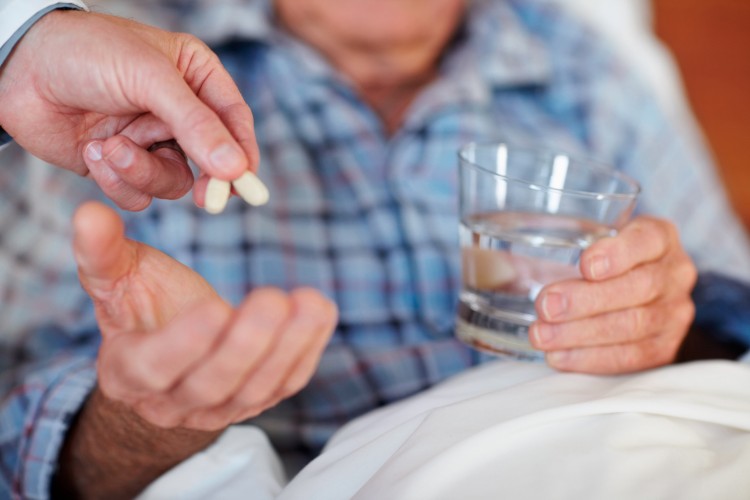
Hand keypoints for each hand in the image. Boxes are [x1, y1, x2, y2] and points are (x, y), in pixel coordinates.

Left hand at [0, 10, 258, 209]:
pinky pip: (140, 193)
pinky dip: (118, 181)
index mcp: (195, 77)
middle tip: (205, 199)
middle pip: (212, 159)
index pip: (234, 119)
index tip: (244, 182)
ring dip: (142, 171)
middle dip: (204, 178)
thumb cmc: (86, 54)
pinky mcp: (122, 164)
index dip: (243, 152)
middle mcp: (178, 112)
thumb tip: (235, 168)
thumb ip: (195, 125)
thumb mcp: (149, 79)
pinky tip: (92, 152)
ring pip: (174, 180)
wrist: (17, 70)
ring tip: (111, 148)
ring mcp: (150, 140)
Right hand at [73, 202, 337, 429]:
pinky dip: (308, 350)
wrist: (171, 355)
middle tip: (272, 300)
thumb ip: (102, 252)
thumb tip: (89, 213)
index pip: (154, 367)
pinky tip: (320, 311)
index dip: (184, 343)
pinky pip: (287, 383)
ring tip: (309, 304)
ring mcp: (220, 407)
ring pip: (256, 388)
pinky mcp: (259, 399)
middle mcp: (174, 400)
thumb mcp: (118, 279)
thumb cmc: (142, 311)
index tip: (214, 308)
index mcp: (130, 371)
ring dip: (288, 347)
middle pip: (213, 383)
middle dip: (246, 344)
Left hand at [529, 216, 696, 373]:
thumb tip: (490, 266)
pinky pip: (632, 358)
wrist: (636, 299)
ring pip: (633, 325)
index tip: (585, 265)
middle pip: (639, 286)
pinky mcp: (665, 348)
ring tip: (542, 335)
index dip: (618, 253)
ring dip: (581, 333)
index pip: (647, 239)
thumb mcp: (583, 243)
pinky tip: (559, 356)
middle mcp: (675, 273)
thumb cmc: (599, 265)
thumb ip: (546, 247)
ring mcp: (675, 313)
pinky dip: (591, 359)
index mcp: (658, 237)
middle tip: (545, 306)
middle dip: (587, 299)